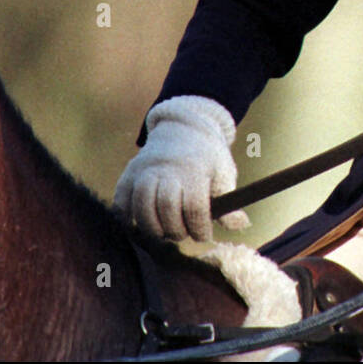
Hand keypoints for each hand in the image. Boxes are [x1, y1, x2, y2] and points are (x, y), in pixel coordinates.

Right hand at [113, 96, 250, 241]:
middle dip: (175, 230)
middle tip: (182, 234)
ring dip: (152, 228)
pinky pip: (121, 200)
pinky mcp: (129, 172)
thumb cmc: (206, 157)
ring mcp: (144, 168)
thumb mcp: (223, 174)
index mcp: (194, 168)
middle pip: (165, 206)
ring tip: (163, 233)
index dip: (199, 228)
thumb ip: (228, 202)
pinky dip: (128, 217)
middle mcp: (166, 167)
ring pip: (141, 204)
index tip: (203, 235)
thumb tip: (240, 225)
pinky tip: (141, 225)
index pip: (194, 206)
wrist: (182, 128)